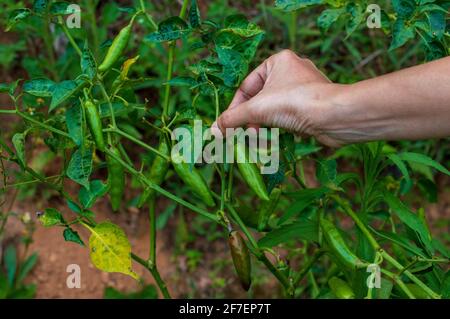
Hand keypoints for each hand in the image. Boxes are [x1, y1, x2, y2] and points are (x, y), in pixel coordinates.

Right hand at [212, 49, 341, 146]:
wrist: (335, 116)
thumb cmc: (295, 102)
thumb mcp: (257, 109)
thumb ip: (232, 119)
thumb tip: (213, 130)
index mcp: (278, 61)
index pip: (247, 87)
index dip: (235, 109)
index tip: (226, 127)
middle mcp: (292, 71)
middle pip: (260, 100)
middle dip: (250, 121)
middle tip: (245, 136)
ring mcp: (304, 89)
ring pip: (274, 110)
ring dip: (264, 128)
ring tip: (260, 141)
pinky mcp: (313, 106)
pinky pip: (288, 117)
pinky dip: (280, 129)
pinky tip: (277, 141)